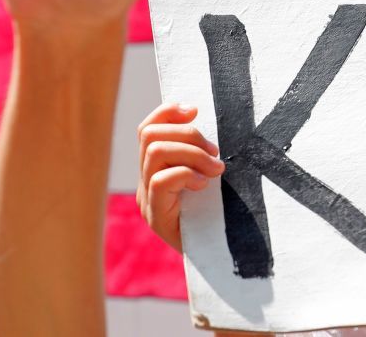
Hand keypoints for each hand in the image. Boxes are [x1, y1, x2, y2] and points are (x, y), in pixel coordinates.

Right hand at [137, 103, 223, 252]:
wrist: (218, 257)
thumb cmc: (220, 211)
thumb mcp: (211, 175)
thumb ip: (203, 153)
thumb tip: (210, 122)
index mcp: (156, 167)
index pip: (146, 128)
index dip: (168, 112)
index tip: (196, 110)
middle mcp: (145, 181)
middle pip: (149, 135)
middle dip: (188, 134)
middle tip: (216, 152)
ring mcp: (147, 199)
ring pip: (155, 153)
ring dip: (192, 153)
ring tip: (216, 169)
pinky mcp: (155, 218)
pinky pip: (160, 182)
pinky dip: (186, 175)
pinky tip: (204, 186)